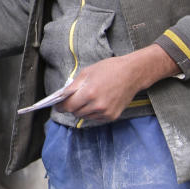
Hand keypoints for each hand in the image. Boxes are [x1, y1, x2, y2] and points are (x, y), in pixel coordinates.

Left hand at [56, 44, 178, 121]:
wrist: (132, 74)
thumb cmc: (109, 69)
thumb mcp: (87, 73)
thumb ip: (73, 86)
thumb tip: (62, 96)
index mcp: (89, 93)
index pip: (68, 106)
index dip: (60, 106)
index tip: (57, 106)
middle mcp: (97, 105)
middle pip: (75, 113)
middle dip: (71, 107)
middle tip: (73, 99)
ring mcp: (105, 112)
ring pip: (85, 117)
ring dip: (82, 110)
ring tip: (87, 98)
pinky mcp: (112, 116)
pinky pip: (95, 119)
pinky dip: (92, 113)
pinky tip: (97, 102)